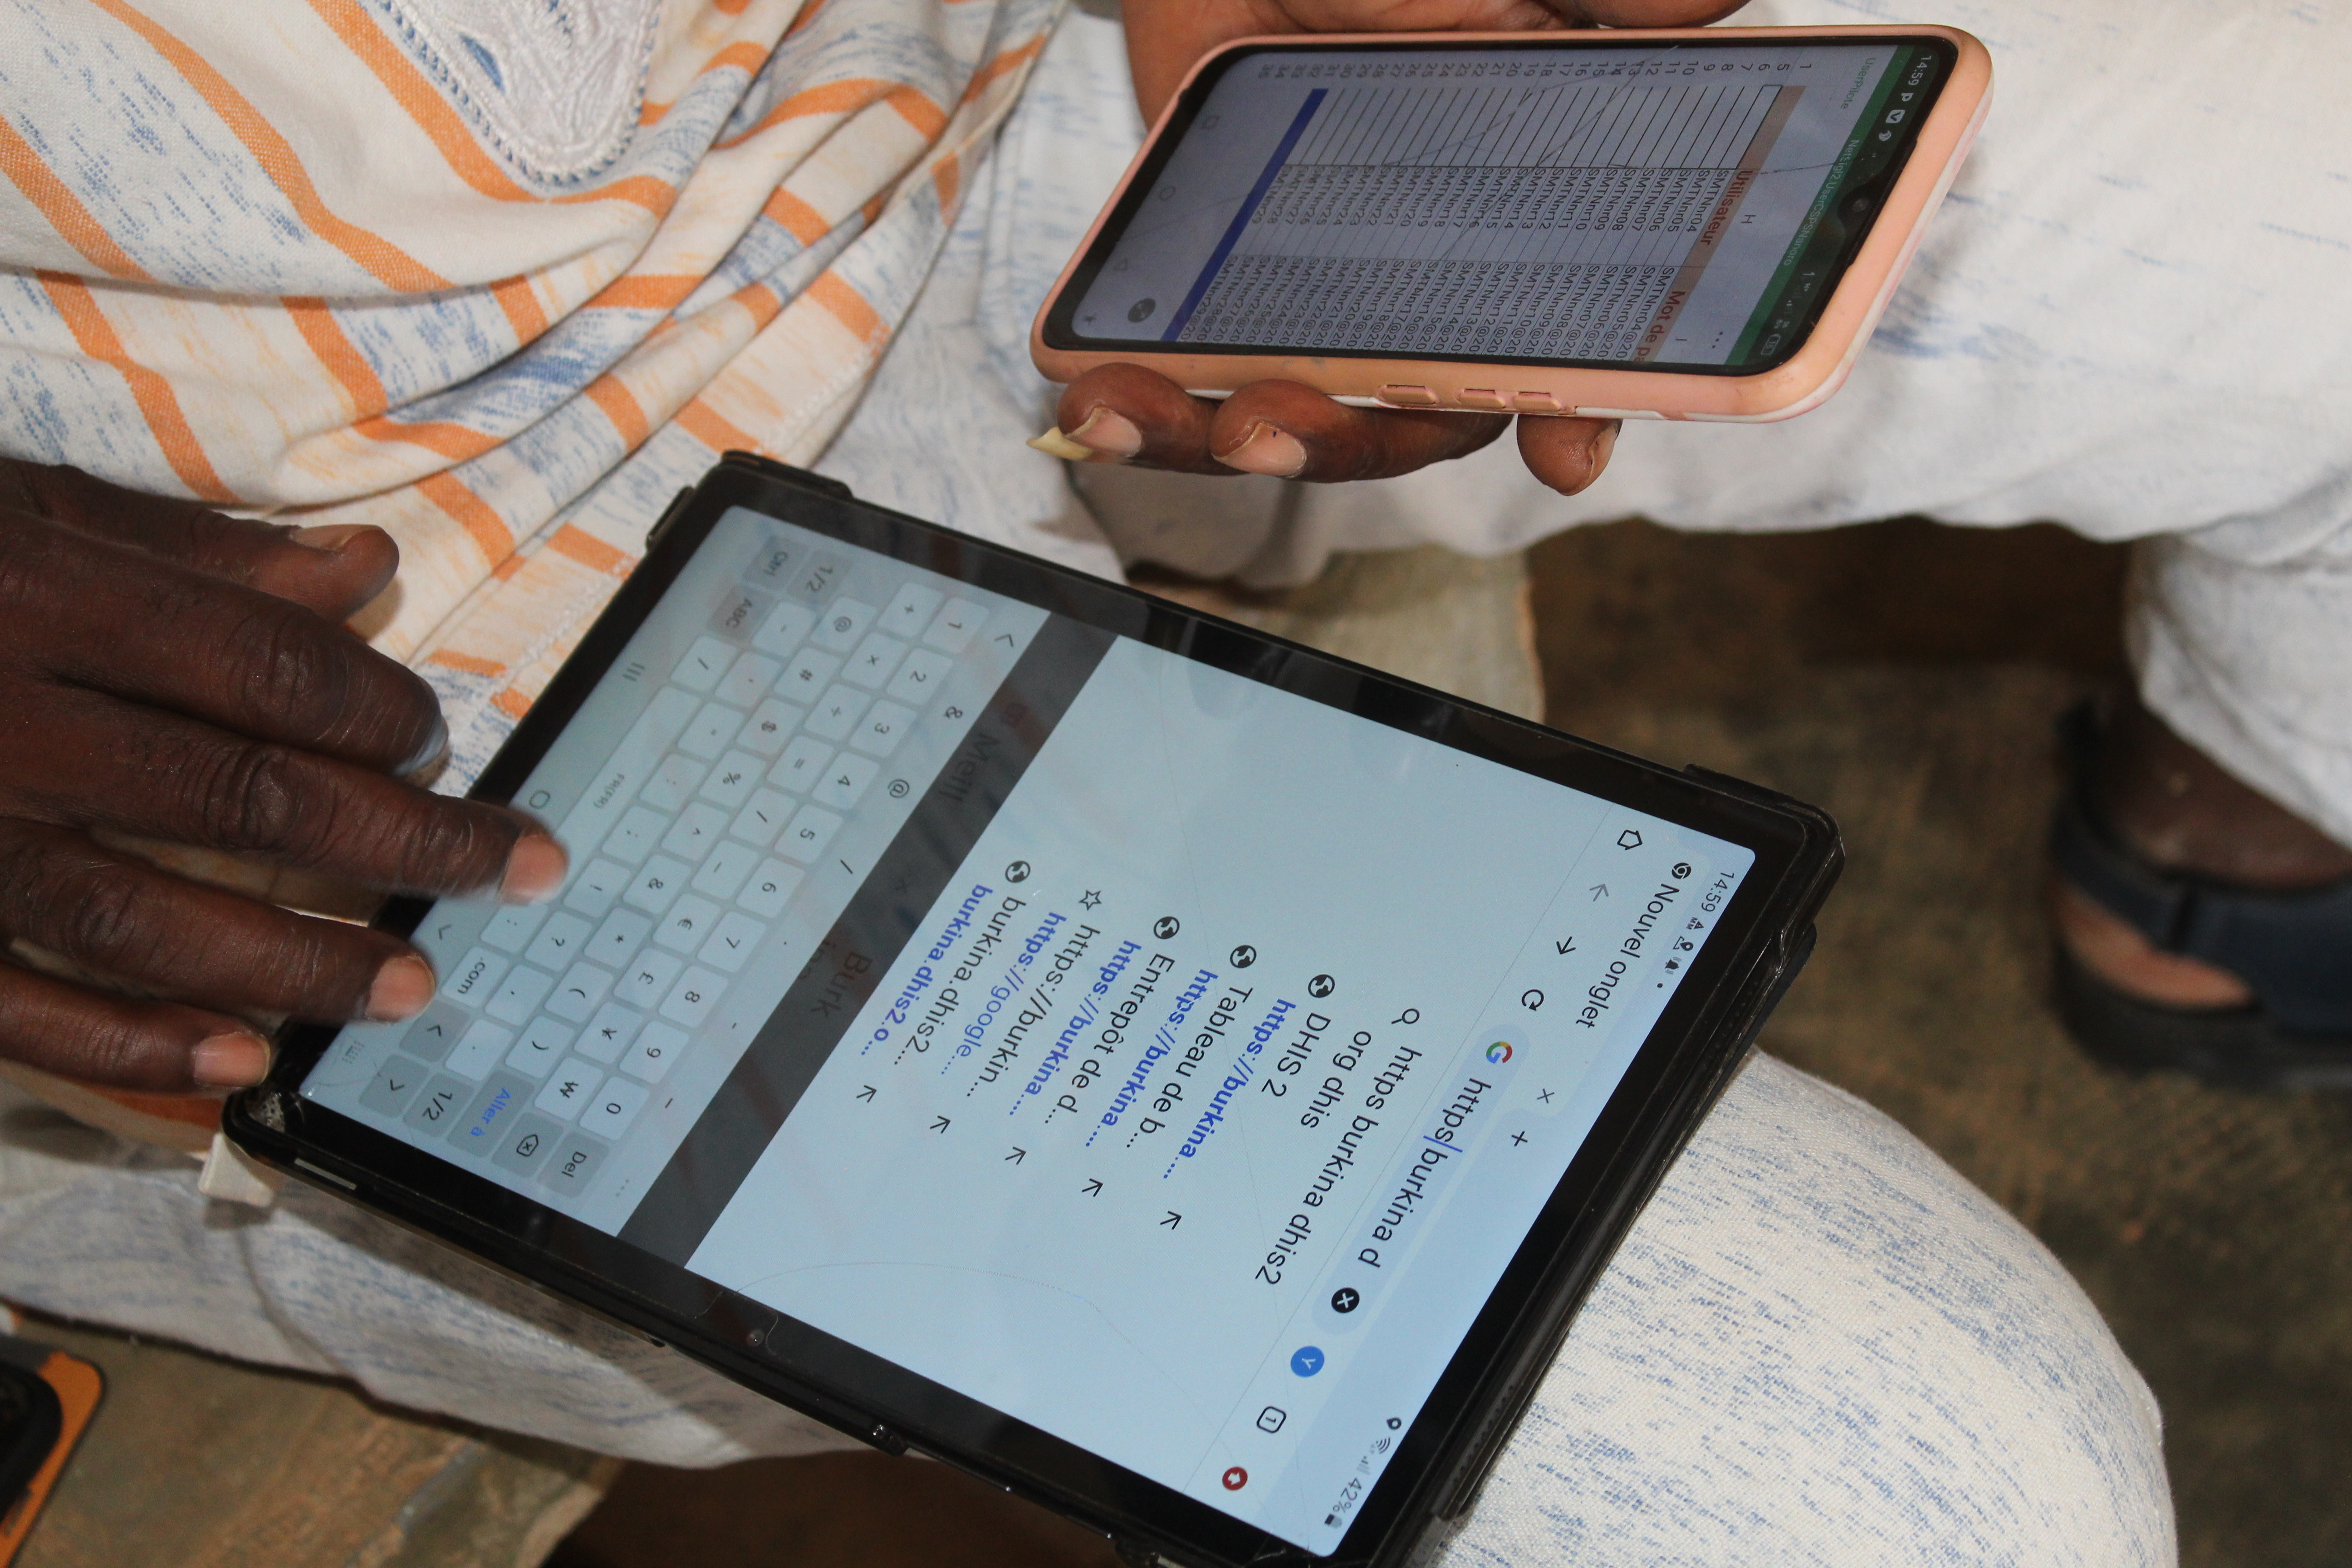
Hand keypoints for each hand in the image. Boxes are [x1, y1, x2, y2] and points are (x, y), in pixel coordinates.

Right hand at [0, 462, 565, 1091]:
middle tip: (521, 873)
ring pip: (146, 914)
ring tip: (414, 988)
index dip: (375, 713)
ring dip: (295, 960)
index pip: (258, 669)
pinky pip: (17, 1010)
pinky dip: (130, 1045)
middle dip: (401, 843)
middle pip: (241, 793)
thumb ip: (181, 551)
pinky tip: (241, 1067)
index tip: (441, 746)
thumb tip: (364, 572)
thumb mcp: (5, 511)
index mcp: (26, 597)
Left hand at [1048, 0, 1746, 495]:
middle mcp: (1427, 276)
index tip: (1564, 450)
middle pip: (1415, 412)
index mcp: (1521, 218)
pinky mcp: (1209, 276)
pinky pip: (1182, 368)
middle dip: (1348, 441)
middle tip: (1278, 428)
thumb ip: (1605, 0)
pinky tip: (1096, 395)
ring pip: (1297, 409)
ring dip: (1231, 437)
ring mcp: (1314, 286)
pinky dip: (1141, 397)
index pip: (1567, 344)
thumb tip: (1706, 8)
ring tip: (1165, 420)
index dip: (1578, 407)